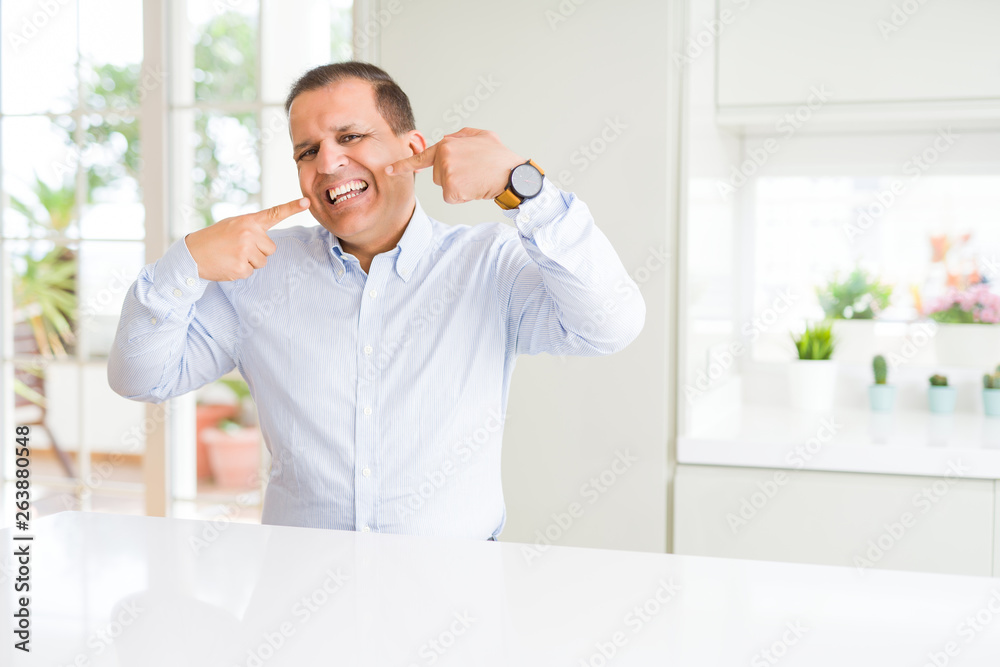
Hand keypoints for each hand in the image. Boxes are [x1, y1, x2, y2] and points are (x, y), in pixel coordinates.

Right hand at [184, 198, 308, 280]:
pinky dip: (241, 271)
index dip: (292, 208)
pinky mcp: (240, 267)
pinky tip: (228, 264)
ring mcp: (245, 251)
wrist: (192, 253)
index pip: (274, 213)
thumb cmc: (214, 239)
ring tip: (231, 255)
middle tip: (237, 248)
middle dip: (258, 251)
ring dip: (250, 262)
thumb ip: (252, 229)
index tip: (306, 201)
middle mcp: (249, 233)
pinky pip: (251, 272)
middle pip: (271, 249)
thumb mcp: (233, 225)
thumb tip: (268, 242)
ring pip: (262, 262)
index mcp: (248, 221)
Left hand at [385, 127, 523, 203]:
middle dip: (451, 176)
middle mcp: (443, 158)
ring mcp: (447, 174)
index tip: (388, 170)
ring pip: (444, 187)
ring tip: (475, 178)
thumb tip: (448, 140)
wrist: (511, 174)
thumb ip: (460, 136)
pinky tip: (474, 188)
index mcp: (447, 145)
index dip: (403, 165)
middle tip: (472, 171)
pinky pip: (451, 197)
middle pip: (437, 175)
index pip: (421, 157)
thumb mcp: (480, 135)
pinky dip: (462, 196)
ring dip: (458, 186)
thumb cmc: (499, 157)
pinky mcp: (452, 189)